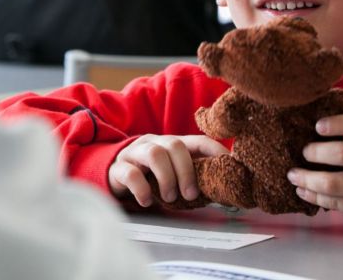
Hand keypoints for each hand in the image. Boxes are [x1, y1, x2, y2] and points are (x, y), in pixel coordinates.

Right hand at [109, 134, 227, 206]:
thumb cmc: (149, 176)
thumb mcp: (172, 173)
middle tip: (190, 194)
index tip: (229, 165)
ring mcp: (135, 153)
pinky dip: (142, 189)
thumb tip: (221, 194)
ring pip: (154, 154)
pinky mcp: (118, 167)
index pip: (198, 141)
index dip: (215, 150)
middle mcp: (155, 143)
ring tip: (169, 198)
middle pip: (174, 145)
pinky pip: (131, 173)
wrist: (113, 175)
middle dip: (186, 171)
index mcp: (172, 144)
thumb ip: (191, 178)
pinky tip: (147, 201)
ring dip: (167, 179)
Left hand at [286, 112, 342, 218]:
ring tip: (293, 174)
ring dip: (308, 179)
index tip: (318, 126)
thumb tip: (316, 113)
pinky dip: (315, 197)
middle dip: (316, 152)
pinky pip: (338, 204)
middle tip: (304, 151)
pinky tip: (303, 190)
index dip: (339, 123)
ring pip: (335, 184)